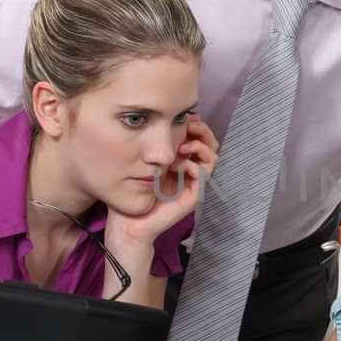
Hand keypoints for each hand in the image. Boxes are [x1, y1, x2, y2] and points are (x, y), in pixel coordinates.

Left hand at [107, 116, 219, 247]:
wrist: (128, 223)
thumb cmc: (130, 193)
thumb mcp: (140, 162)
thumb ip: (150, 145)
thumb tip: (156, 122)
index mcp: (181, 161)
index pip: (200, 137)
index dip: (196, 124)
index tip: (183, 117)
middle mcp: (190, 172)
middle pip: (211, 144)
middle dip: (202, 130)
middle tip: (188, 125)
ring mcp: (193, 184)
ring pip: (212, 157)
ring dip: (199, 146)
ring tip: (182, 147)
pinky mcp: (192, 197)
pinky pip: (203, 175)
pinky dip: (192, 165)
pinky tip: (176, 165)